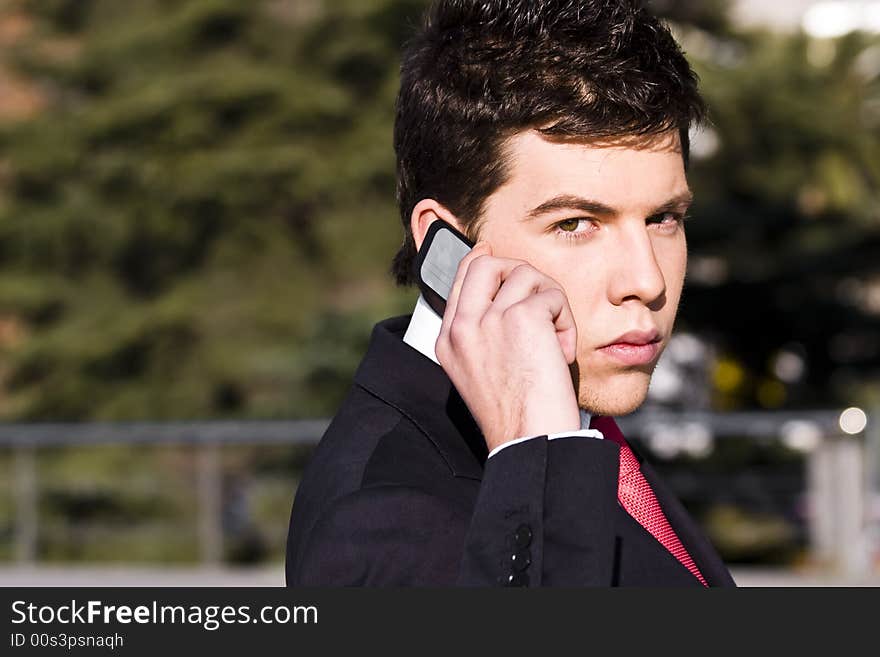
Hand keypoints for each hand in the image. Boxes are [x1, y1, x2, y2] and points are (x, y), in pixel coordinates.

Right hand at [434, 241, 580, 452]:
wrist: (529, 439)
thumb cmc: (517, 414)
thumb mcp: (481, 371)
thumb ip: (483, 333)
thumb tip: (500, 290)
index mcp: (449, 341)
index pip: (460, 280)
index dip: (480, 260)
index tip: (490, 250)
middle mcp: (463, 327)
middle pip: (487, 263)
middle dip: (519, 272)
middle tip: (539, 299)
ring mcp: (488, 320)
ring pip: (527, 276)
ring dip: (550, 304)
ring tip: (553, 342)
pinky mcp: (521, 318)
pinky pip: (551, 296)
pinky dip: (565, 322)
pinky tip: (560, 351)